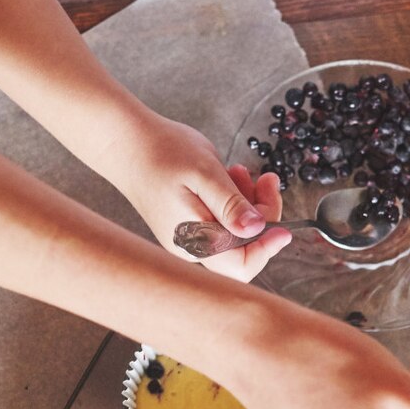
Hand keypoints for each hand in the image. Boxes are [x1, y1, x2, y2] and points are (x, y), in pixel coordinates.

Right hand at [108, 113, 290, 280]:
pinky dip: (233, 200)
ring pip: (235, 232)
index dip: (267, 248)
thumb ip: (231, 204)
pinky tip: (228, 177)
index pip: (241, 266)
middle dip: (261, 216)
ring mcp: (188, 236)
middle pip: (243, 249)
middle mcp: (191, 246)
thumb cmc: (160, 152)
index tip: (284, 226)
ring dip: (248, 203)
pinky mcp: (189, 223)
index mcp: (194, 239)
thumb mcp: (204, 172)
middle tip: (265, 180)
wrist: (125, 142)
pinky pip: (222, 221)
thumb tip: (257, 229)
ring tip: (241, 172)